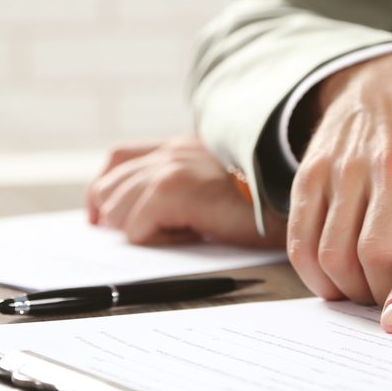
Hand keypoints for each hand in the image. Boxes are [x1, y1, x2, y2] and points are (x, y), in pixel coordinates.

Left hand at [86, 136, 284, 246]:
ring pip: (117, 212)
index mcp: (179, 148)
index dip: (104, 191)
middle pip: (107, 188)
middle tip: (150, 236)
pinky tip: (189, 237)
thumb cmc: (265, 201)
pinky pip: (136, 229)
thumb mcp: (218, 184)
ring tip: (180, 234)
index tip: (102, 218)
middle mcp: (170, 152)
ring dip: (142, 231)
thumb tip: (139, 217)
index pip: (119, 159)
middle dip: (117, 219)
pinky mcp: (173, 190)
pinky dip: (158, 241)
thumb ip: (184, 186)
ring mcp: (169, 168)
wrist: (288, 198)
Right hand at [287, 53, 391, 332]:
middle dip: (381, 294)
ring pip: (335, 250)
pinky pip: (301, 237)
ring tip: (366, 288)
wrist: (391, 82)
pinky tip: (333, 277)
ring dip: (348, 287)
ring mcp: (346, 167)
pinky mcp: (313, 170)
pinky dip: (314, 271)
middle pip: (375, 254)